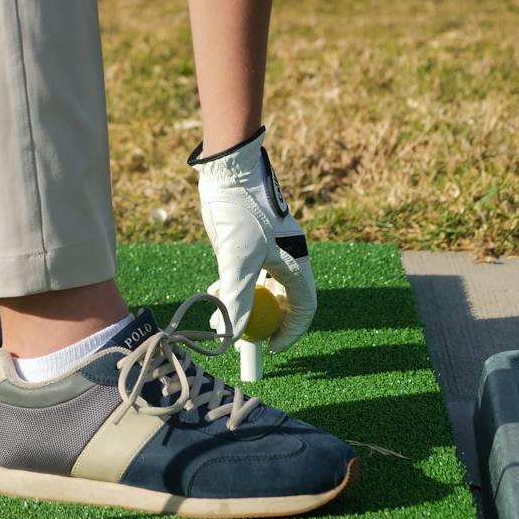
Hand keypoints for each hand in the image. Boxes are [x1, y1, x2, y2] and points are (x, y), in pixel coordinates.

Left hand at [190, 126, 315, 352]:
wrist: (227, 168)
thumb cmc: (239, 210)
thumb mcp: (237, 258)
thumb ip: (237, 298)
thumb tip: (233, 335)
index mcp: (296, 261)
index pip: (303, 307)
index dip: (290, 332)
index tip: (270, 350)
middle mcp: (287, 257)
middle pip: (283, 302)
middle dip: (263, 324)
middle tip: (241, 342)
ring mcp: (269, 250)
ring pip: (262, 290)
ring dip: (243, 305)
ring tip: (218, 314)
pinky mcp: (251, 243)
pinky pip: (249, 275)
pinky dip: (234, 287)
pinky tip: (215, 289)